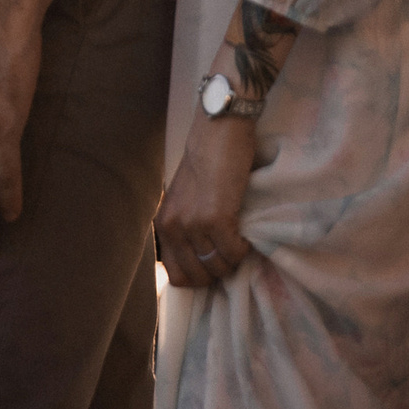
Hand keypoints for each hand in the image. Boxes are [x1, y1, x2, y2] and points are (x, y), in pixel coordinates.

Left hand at [155, 111, 257, 289]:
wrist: (218, 130)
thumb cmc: (206, 160)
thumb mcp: (185, 198)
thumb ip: (185, 225)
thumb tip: (200, 257)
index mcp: (163, 224)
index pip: (175, 276)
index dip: (198, 278)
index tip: (213, 266)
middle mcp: (174, 227)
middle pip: (197, 276)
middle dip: (217, 271)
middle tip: (230, 254)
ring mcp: (193, 224)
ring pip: (217, 267)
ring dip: (232, 260)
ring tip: (239, 241)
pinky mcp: (216, 218)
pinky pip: (233, 252)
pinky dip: (244, 248)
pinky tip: (245, 233)